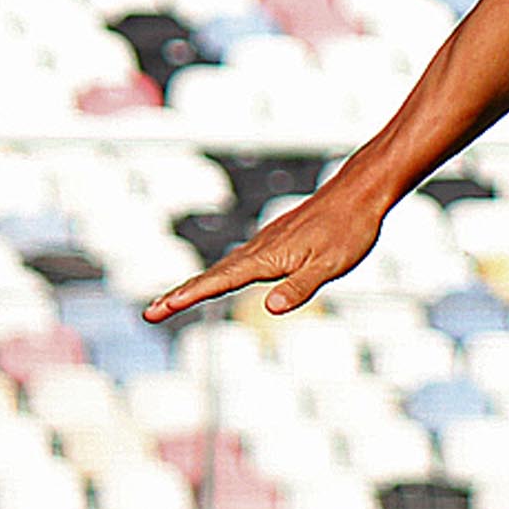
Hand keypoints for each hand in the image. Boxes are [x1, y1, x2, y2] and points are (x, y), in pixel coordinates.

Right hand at [143, 183, 384, 322]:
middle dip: (179, 294)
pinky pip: (239, 262)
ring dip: (196, 286)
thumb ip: (299, 287)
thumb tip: (272, 308)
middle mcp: (258, 249)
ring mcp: (265, 244)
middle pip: (211, 276)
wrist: (357, 195)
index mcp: (266, 258)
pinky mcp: (275, 241)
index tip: (161, 307)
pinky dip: (219, 274)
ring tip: (172, 302)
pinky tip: (218, 281)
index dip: (189, 296)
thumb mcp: (329, 266)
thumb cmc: (347, 231)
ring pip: (223, 268)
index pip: (219, 282)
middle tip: (151, 313)